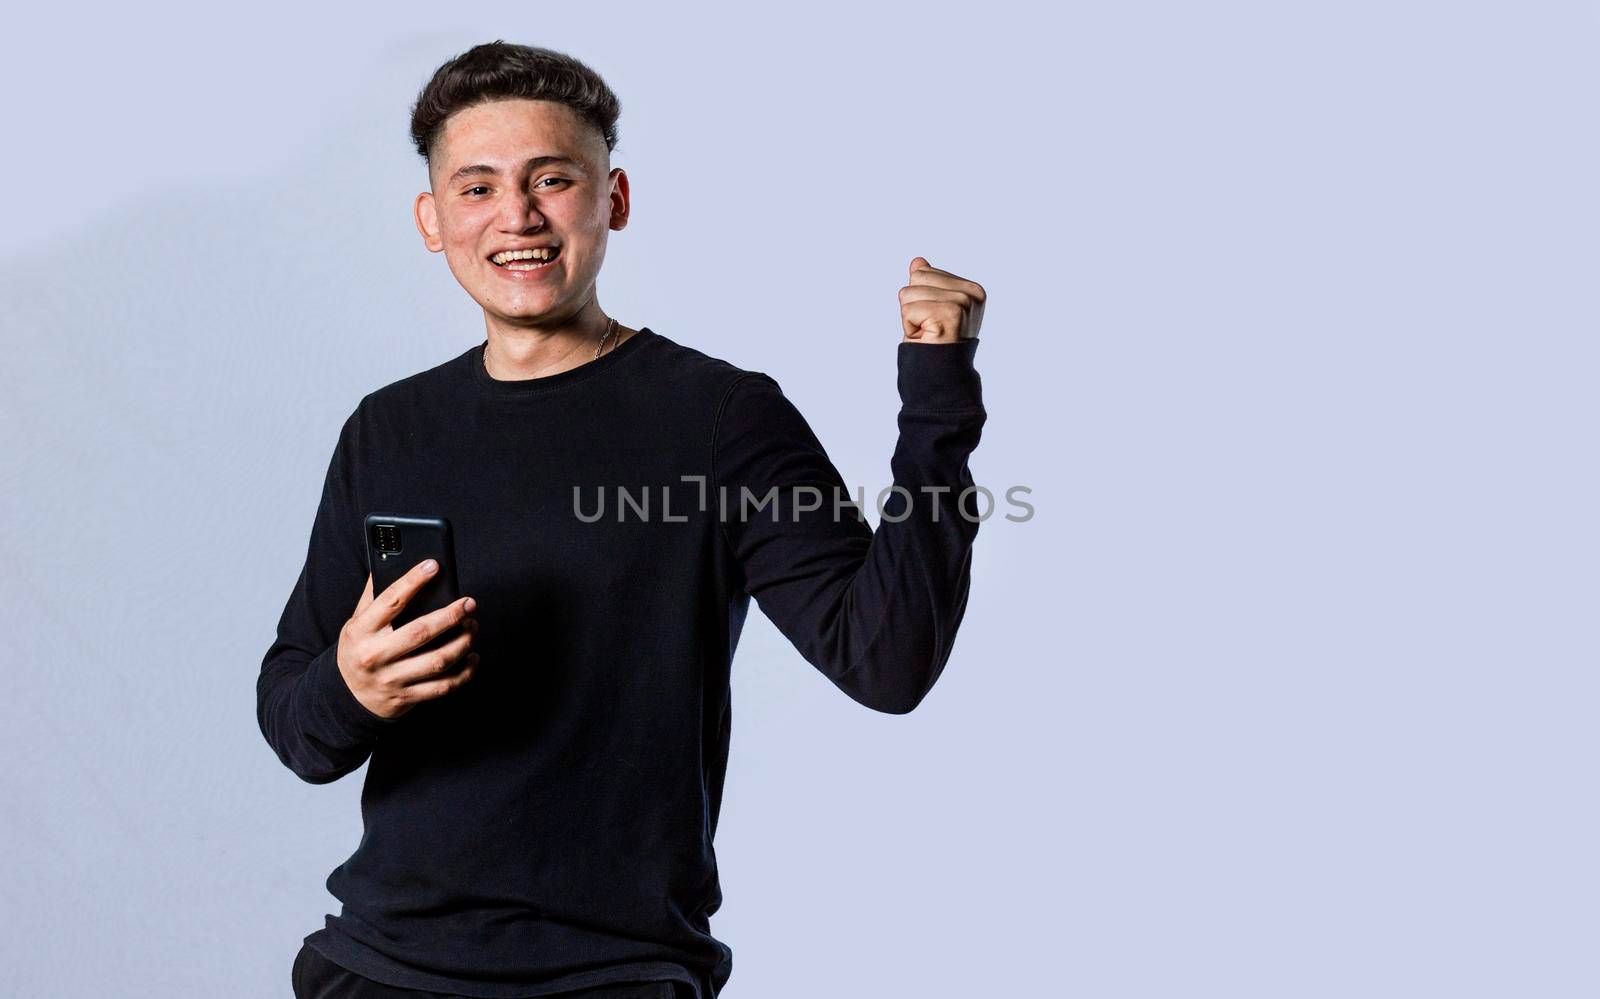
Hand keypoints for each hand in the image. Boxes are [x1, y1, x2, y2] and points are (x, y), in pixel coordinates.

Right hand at [336, 560, 478, 719]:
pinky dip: (464, 672)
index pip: (390, 601)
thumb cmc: (357, 650)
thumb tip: (389, 560)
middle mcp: (375, 656)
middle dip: (451, 615)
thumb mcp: (356, 623)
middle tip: (469, 604)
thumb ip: (373, 597)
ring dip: (462, 642)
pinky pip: (443, 686)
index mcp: (362, 631)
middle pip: (421, 632)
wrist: (346, 696)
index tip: (433, 566)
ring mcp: (392, 679)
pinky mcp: (407, 697)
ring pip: (438, 661)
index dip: (413, 580)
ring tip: (472, 627)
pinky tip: (472, 657)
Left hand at [899, 257, 985, 343]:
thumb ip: (927, 283)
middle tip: (929, 327)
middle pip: (916, 278)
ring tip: (928, 333)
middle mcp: (971, 293)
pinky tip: (927, 338)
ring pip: (908, 293)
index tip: (934, 319)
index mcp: (971, 288)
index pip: (924, 272)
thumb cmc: (935, 344)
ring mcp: (963, 302)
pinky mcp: (951, 314)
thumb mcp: (930, 308)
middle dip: (913, 306)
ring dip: (910, 318)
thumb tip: (918, 261)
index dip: (919, 299)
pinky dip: (909, 328)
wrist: (940, 377)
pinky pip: (908, 310)